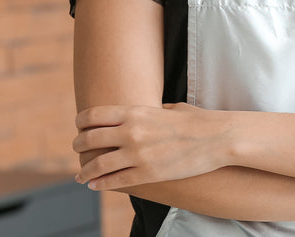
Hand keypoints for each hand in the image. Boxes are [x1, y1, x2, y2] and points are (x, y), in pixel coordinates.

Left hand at [73, 103, 230, 190]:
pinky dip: (101, 184)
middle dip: (78, 146)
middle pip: (89, 138)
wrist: (216, 138)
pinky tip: (95, 186)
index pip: (93, 115)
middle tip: (77, 151)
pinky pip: (116, 181)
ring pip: (98, 164)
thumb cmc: (197, 120)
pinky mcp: (148, 173)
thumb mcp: (170, 108)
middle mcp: (131, 131)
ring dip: (85, 171)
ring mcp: (138, 154)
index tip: (79, 128)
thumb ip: (153, 111)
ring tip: (81, 175)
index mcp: (135, 112)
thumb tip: (148, 112)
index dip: (81, 122)